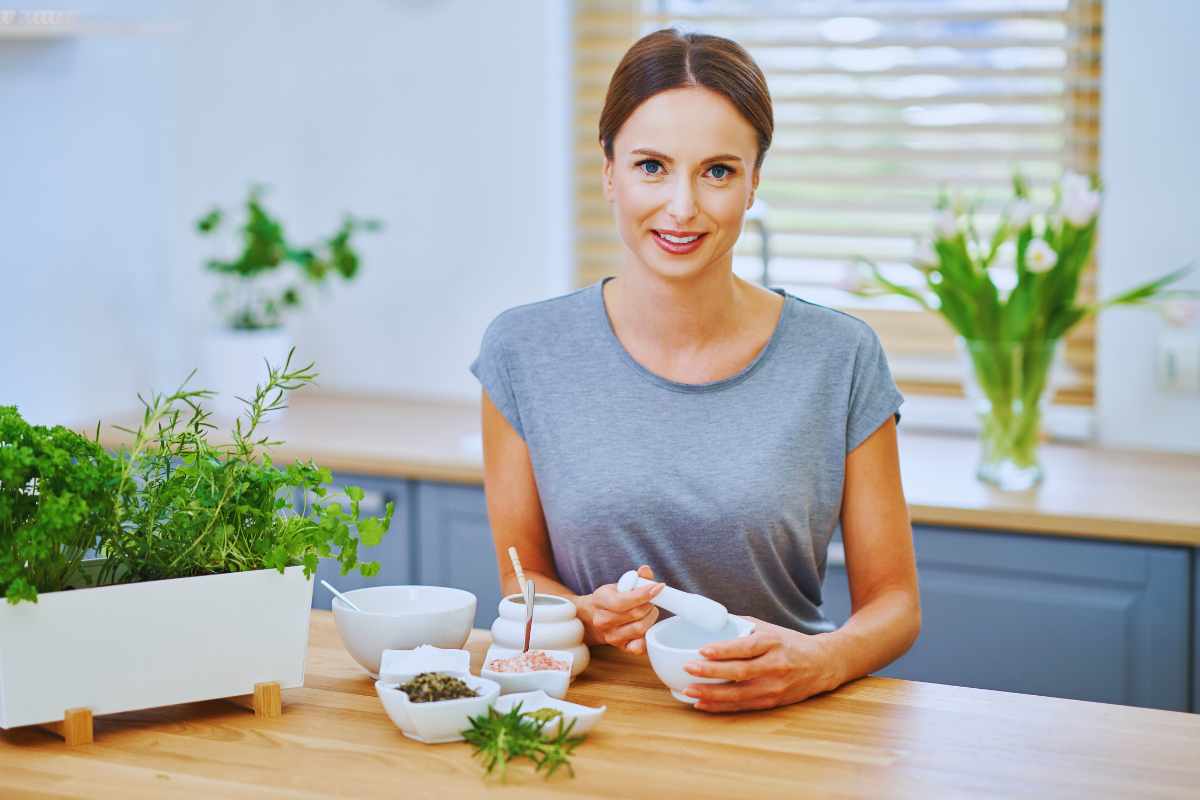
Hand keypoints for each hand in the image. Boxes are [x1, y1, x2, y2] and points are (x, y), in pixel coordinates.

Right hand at [583, 565, 662, 654]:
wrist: (595, 618)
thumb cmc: (611, 599)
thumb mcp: (620, 585)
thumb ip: (636, 578)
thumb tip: (645, 570)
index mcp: (599, 600)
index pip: (622, 601)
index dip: (644, 594)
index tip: (658, 587)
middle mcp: (602, 620)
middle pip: (635, 614)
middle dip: (649, 605)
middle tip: (651, 600)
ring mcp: (610, 636)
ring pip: (640, 629)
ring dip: (650, 618)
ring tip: (648, 612)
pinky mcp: (620, 648)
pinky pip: (639, 647)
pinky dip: (647, 637)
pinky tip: (647, 627)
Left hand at [681, 616, 841, 712]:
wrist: (822, 664)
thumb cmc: (790, 643)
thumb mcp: (769, 628)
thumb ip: (742, 626)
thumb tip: (710, 621)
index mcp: (773, 643)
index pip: (746, 648)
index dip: (724, 650)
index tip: (702, 650)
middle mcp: (775, 666)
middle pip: (740, 672)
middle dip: (711, 672)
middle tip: (688, 668)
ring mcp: (774, 686)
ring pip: (739, 693)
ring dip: (711, 694)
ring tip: (689, 691)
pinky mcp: (773, 701)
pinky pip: (742, 705)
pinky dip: (720, 706)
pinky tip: (702, 704)